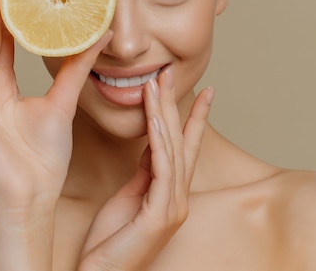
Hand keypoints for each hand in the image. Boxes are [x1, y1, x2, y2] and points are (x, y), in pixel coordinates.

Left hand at [78, 68, 213, 270]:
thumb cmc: (111, 241)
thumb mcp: (130, 197)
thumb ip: (145, 172)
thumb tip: (153, 144)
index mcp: (171, 193)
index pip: (185, 147)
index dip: (194, 118)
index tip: (204, 92)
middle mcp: (178, 197)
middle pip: (180, 142)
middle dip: (176, 105)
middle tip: (171, 73)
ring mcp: (173, 207)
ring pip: (172, 149)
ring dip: (164, 113)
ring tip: (158, 84)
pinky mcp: (160, 215)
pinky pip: (161, 168)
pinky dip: (159, 140)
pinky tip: (154, 118)